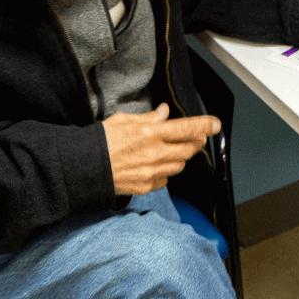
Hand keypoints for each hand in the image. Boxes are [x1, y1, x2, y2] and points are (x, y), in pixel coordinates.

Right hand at [102, 105, 221, 195]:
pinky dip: (165, 172)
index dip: (204, 126)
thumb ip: (148, 117)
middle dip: (196, 142)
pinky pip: (165, 179)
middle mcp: (154, 153)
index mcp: (149, 133)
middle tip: (196, 137)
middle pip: (188, 150)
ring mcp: (151, 172)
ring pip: (179, 165)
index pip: (186, 128)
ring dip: (180, 157)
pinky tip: (156, 165)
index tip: (215, 124)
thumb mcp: (123, 120)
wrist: (83, 167)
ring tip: (172, 150)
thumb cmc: (100, 141)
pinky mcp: (146, 186)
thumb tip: (164, 112)